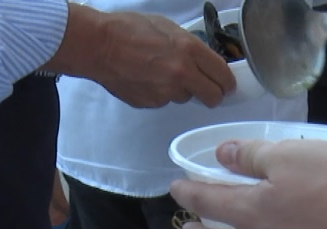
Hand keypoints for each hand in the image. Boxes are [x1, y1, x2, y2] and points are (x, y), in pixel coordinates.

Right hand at [46, 7, 234, 108]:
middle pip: (214, 97)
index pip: (224, 76)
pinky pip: (166, 101)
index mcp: (189, 50)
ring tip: (162, 73)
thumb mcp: (168, 27)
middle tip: (207, 89)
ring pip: (187, 98)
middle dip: (214, 94)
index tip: (227, 84)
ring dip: (182, 90)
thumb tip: (204, 60)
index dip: (228, 82)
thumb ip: (190, 46)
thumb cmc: (128, 30)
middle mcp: (182, 73)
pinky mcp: (152, 103)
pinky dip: (161, 93)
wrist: (98, 45)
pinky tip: (148, 78)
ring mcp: (167, 91)